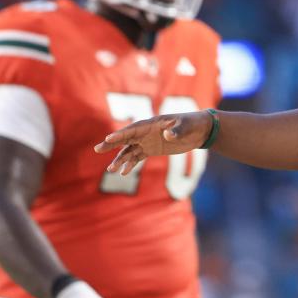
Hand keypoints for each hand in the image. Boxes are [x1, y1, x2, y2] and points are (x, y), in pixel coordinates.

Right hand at [94, 110, 214, 173]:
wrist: (199, 130)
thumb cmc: (192, 124)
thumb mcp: (185, 126)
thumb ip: (176, 131)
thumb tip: (168, 135)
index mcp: (151, 124)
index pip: (132, 129)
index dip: (120, 134)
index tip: (108, 139)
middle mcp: (146, 132)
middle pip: (125, 139)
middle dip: (111, 144)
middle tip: (97, 149)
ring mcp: (148, 141)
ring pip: (129, 150)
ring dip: (120, 159)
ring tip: (111, 170)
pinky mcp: (152, 150)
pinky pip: (137, 157)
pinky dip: (130, 164)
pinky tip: (124, 173)